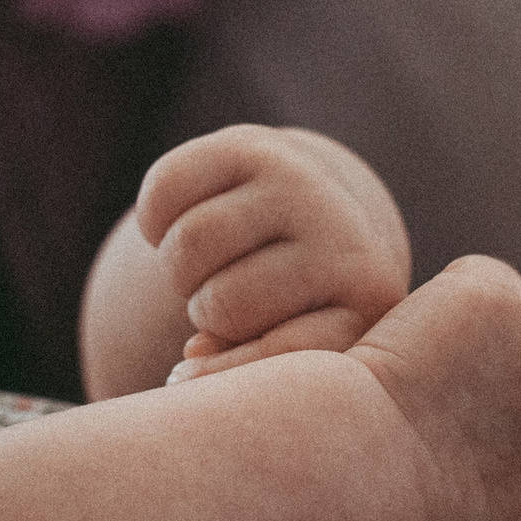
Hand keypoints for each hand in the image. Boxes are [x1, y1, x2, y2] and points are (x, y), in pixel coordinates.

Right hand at [134, 127, 411, 376]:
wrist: (317, 202)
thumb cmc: (299, 301)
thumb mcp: (297, 342)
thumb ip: (253, 369)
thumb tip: (192, 360)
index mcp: (366, 297)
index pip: (286, 351)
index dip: (223, 372)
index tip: (185, 376)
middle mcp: (342, 233)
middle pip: (222, 303)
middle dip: (202, 310)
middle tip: (213, 303)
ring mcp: (297, 183)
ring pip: (190, 244)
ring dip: (176, 266)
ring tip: (200, 269)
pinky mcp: (250, 143)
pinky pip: (164, 190)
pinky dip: (154, 220)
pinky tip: (178, 225)